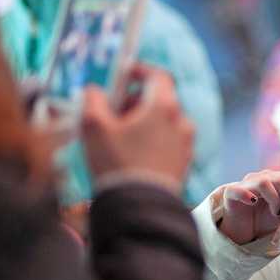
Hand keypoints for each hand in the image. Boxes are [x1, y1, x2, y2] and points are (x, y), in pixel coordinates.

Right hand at [81, 65, 193, 193]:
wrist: (141, 208)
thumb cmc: (118, 164)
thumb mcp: (94, 127)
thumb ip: (93, 99)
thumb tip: (94, 90)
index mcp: (165, 106)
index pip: (158, 75)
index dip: (140, 70)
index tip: (123, 75)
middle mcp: (181, 122)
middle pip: (160, 100)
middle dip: (135, 101)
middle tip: (112, 110)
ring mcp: (186, 144)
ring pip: (164, 123)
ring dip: (143, 122)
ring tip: (119, 136)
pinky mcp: (184, 163)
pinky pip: (168, 143)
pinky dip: (152, 141)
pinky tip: (132, 155)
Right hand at [217, 170, 279, 244]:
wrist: (243, 229)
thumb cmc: (262, 217)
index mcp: (273, 179)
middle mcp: (260, 178)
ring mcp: (245, 185)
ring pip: (264, 183)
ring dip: (275, 200)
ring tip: (276, 213)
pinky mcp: (231, 194)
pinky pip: (237, 190)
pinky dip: (246, 195)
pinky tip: (253, 202)